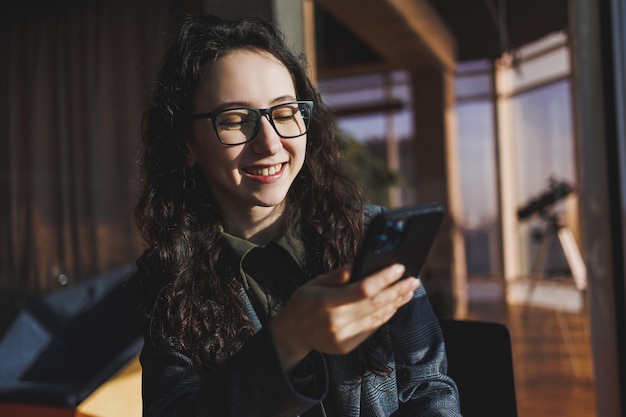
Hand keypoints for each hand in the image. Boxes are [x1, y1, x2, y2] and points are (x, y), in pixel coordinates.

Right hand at [270, 264, 419, 370]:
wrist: (292, 333)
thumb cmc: (304, 302)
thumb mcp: (315, 282)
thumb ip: (339, 275)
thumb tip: (362, 263)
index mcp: (326, 302)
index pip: (362, 289)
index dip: (383, 278)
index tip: (399, 268)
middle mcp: (336, 322)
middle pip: (375, 304)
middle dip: (397, 290)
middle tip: (413, 280)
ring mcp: (342, 336)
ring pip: (377, 318)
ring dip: (395, 303)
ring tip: (409, 291)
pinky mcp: (347, 346)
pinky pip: (371, 329)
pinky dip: (385, 316)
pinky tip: (394, 305)